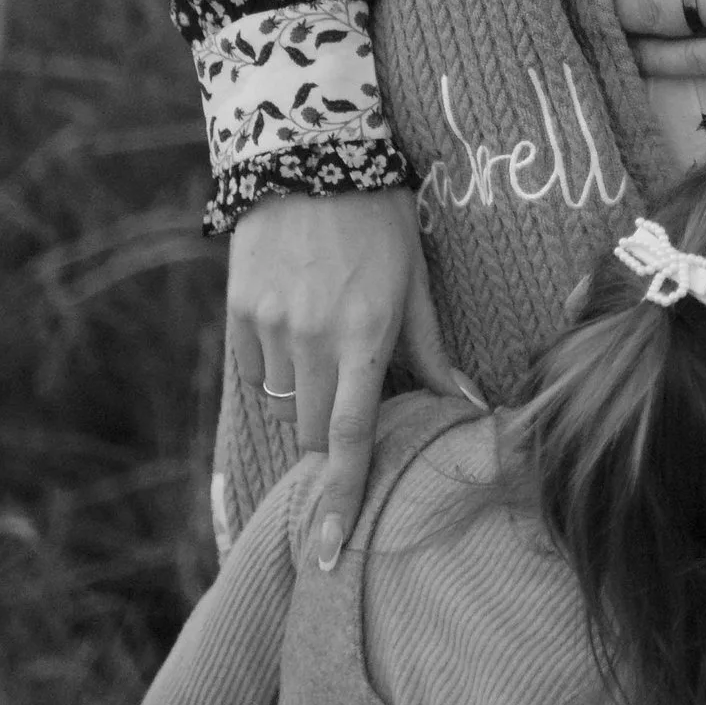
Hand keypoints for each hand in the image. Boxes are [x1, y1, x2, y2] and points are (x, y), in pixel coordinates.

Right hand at [225, 186, 470, 565]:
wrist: (308, 150)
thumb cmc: (379, 216)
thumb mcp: (416, 279)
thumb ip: (433, 349)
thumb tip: (468, 407)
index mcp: (364, 337)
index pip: (347, 440)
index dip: (339, 502)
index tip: (328, 555)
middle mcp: (310, 339)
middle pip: (310, 434)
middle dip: (327, 442)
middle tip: (351, 409)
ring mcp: (268, 325)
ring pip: (281, 401)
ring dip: (304, 397)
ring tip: (327, 342)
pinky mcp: (237, 309)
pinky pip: (253, 367)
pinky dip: (274, 366)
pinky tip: (294, 324)